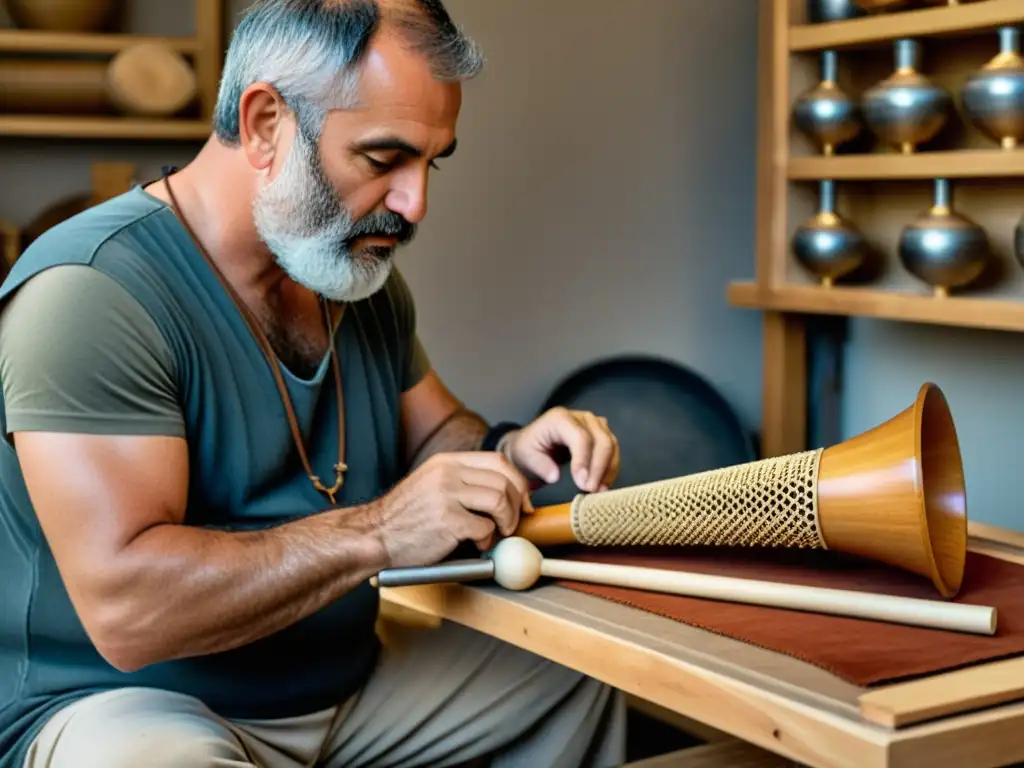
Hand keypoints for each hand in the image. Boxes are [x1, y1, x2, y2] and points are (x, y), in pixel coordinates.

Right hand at [375, 451, 532, 567]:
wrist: (374, 536)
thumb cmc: (404, 518)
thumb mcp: (431, 484)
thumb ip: (462, 482)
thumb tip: (504, 492)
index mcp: (446, 462)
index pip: (497, 460)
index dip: (517, 481)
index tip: (522, 501)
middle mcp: (447, 473)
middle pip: (504, 480)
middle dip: (517, 505)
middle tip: (512, 523)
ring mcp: (447, 495)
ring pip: (500, 499)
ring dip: (506, 521)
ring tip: (495, 533)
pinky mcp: (447, 520)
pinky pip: (485, 527)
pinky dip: (487, 539)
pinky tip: (475, 543)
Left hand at [501, 407, 619, 493]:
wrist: (532, 444)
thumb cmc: (528, 449)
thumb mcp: (526, 457)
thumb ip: (540, 465)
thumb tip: (555, 476)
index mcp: (560, 418)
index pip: (581, 438)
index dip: (584, 461)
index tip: (582, 484)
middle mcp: (581, 417)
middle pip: (601, 440)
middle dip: (599, 468)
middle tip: (590, 490)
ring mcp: (594, 424)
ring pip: (611, 445)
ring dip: (608, 470)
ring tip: (598, 491)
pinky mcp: (601, 433)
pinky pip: (613, 450)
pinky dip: (611, 469)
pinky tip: (603, 485)